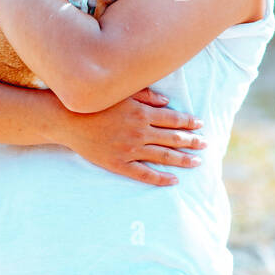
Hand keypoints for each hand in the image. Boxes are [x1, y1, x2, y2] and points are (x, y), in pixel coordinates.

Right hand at [54, 87, 206, 185]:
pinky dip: (161, 178)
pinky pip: (145, 174)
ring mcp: (130, 150)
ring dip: (183, 160)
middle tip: (206, 145)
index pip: (173, 119)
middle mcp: (139, 132)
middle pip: (173, 138)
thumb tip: (167, 102)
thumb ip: (146, 95)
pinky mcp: (119, 164)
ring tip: (197, 162)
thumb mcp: (122, 94)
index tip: (201, 125)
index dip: (189, 122)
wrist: (69, 120)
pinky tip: (174, 180)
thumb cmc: (96, 104)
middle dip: (192, 141)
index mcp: (142, 113)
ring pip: (164, 157)